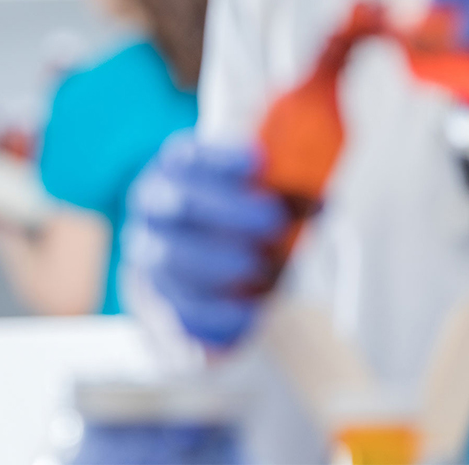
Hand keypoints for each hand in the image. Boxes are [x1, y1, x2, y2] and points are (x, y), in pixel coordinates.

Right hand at [125, 132, 288, 347]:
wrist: (194, 256)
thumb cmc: (230, 215)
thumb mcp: (249, 192)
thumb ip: (277, 191)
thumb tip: (320, 204)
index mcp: (173, 170)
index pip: (188, 157)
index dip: (220, 158)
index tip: (259, 162)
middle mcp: (154, 207)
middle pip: (182, 204)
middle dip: (229, 211)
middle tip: (273, 220)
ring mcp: (148, 251)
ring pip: (173, 257)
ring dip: (220, 263)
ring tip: (261, 269)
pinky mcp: (156, 295)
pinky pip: (178, 306)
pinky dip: (215, 310)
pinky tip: (248, 311)